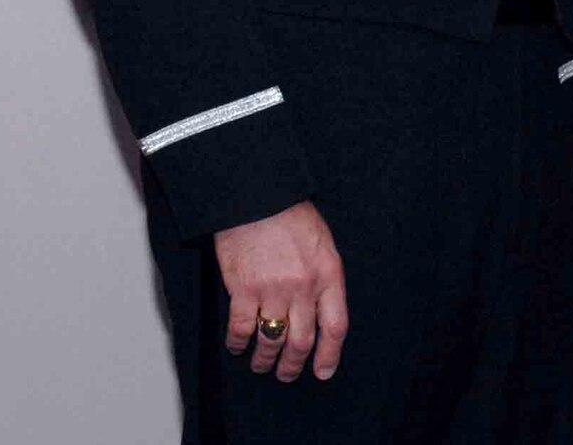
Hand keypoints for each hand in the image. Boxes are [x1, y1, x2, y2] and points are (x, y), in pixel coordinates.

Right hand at [213, 201, 346, 381]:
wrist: (259, 197)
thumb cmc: (292, 217)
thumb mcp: (323, 245)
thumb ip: (324, 279)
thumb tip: (320, 312)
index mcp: (329, 275)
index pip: (335, 326)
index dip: (330, 355)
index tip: (324, 372)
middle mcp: (304, 287)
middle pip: (302, 342)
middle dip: (294, 365)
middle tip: (287, 375)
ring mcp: (273, 290)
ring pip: (271, 340)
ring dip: (265, 360)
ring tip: (262, 365)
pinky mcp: (243, 290)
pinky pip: (241, 329)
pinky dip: (238, 343)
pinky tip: (238, 347)